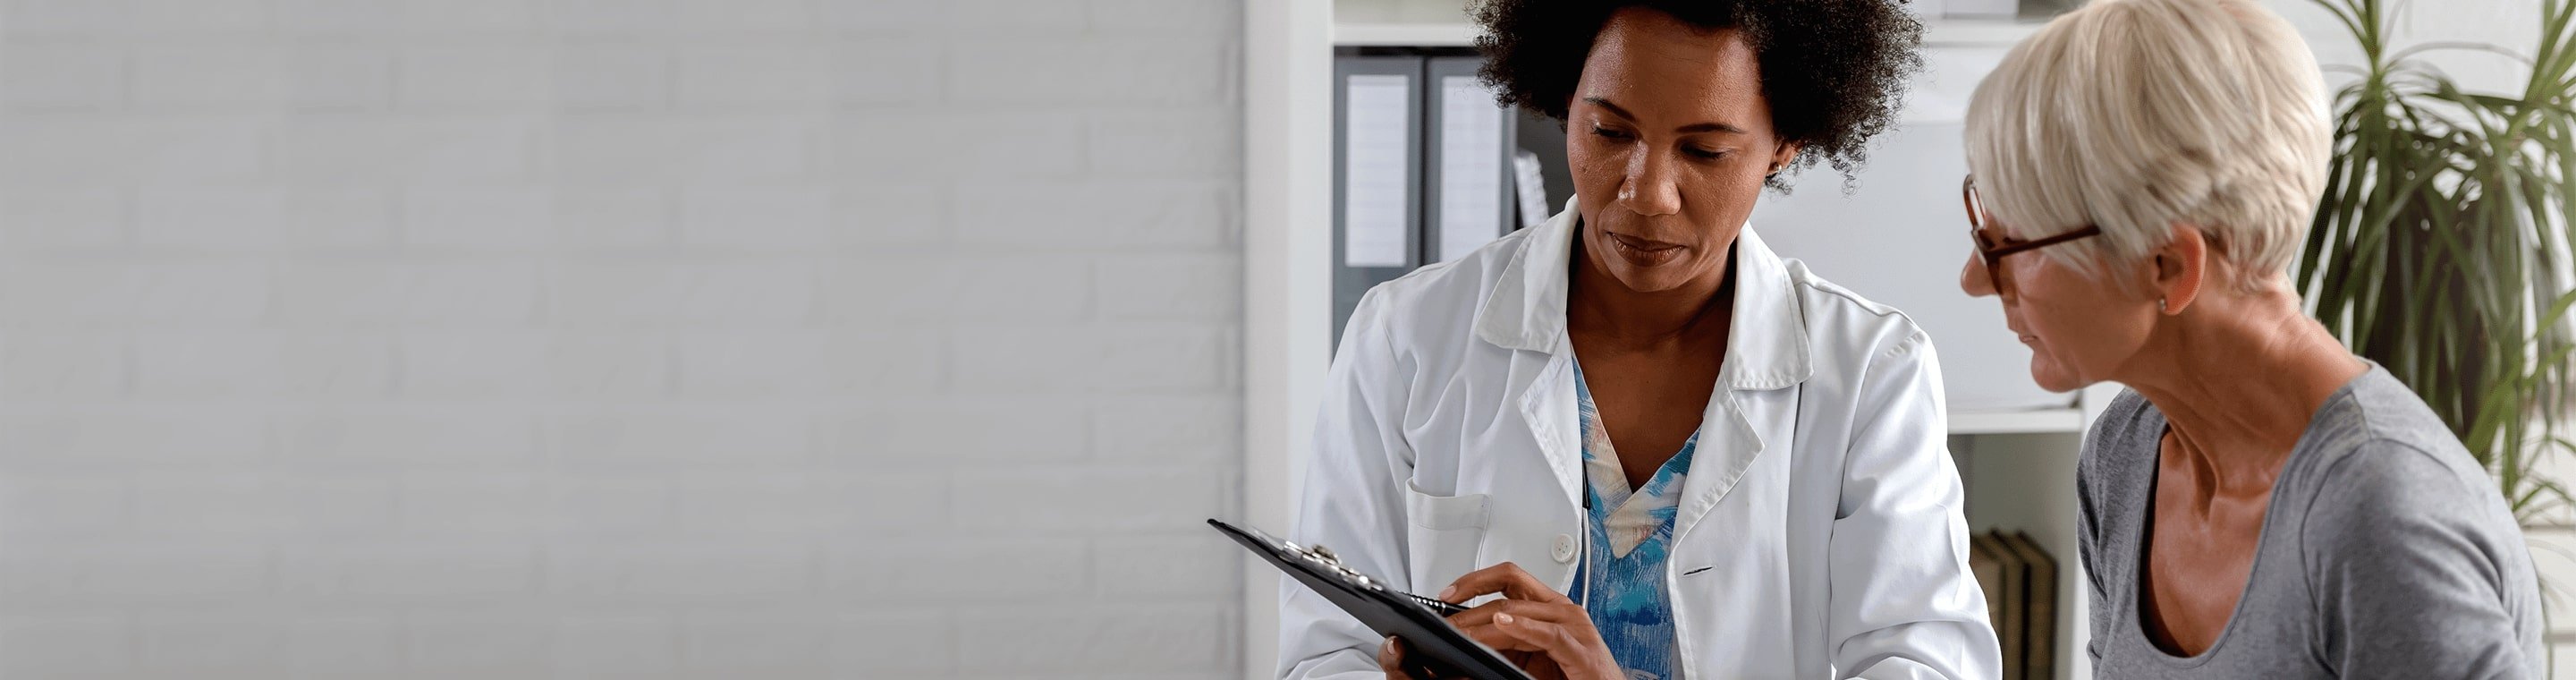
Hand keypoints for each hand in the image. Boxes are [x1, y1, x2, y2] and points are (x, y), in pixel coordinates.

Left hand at [1376, 562, 1624, 679]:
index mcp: (1548, 605)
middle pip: (1509, 586)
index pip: (1507, 577)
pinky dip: (1522, 627)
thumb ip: (1504, 642)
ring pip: (1518, 610)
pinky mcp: (1578, 647)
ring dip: (1483, 623)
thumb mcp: (1530, 655)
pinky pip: (1546, 633)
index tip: (1446, 594)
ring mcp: (1572, 624)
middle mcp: (1560, 608)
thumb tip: (1467, 639)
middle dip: (1470, 601)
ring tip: (1460, 632)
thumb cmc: (1574, 675)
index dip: (1474, 580)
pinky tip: (1502, 626)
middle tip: (1446, 618)